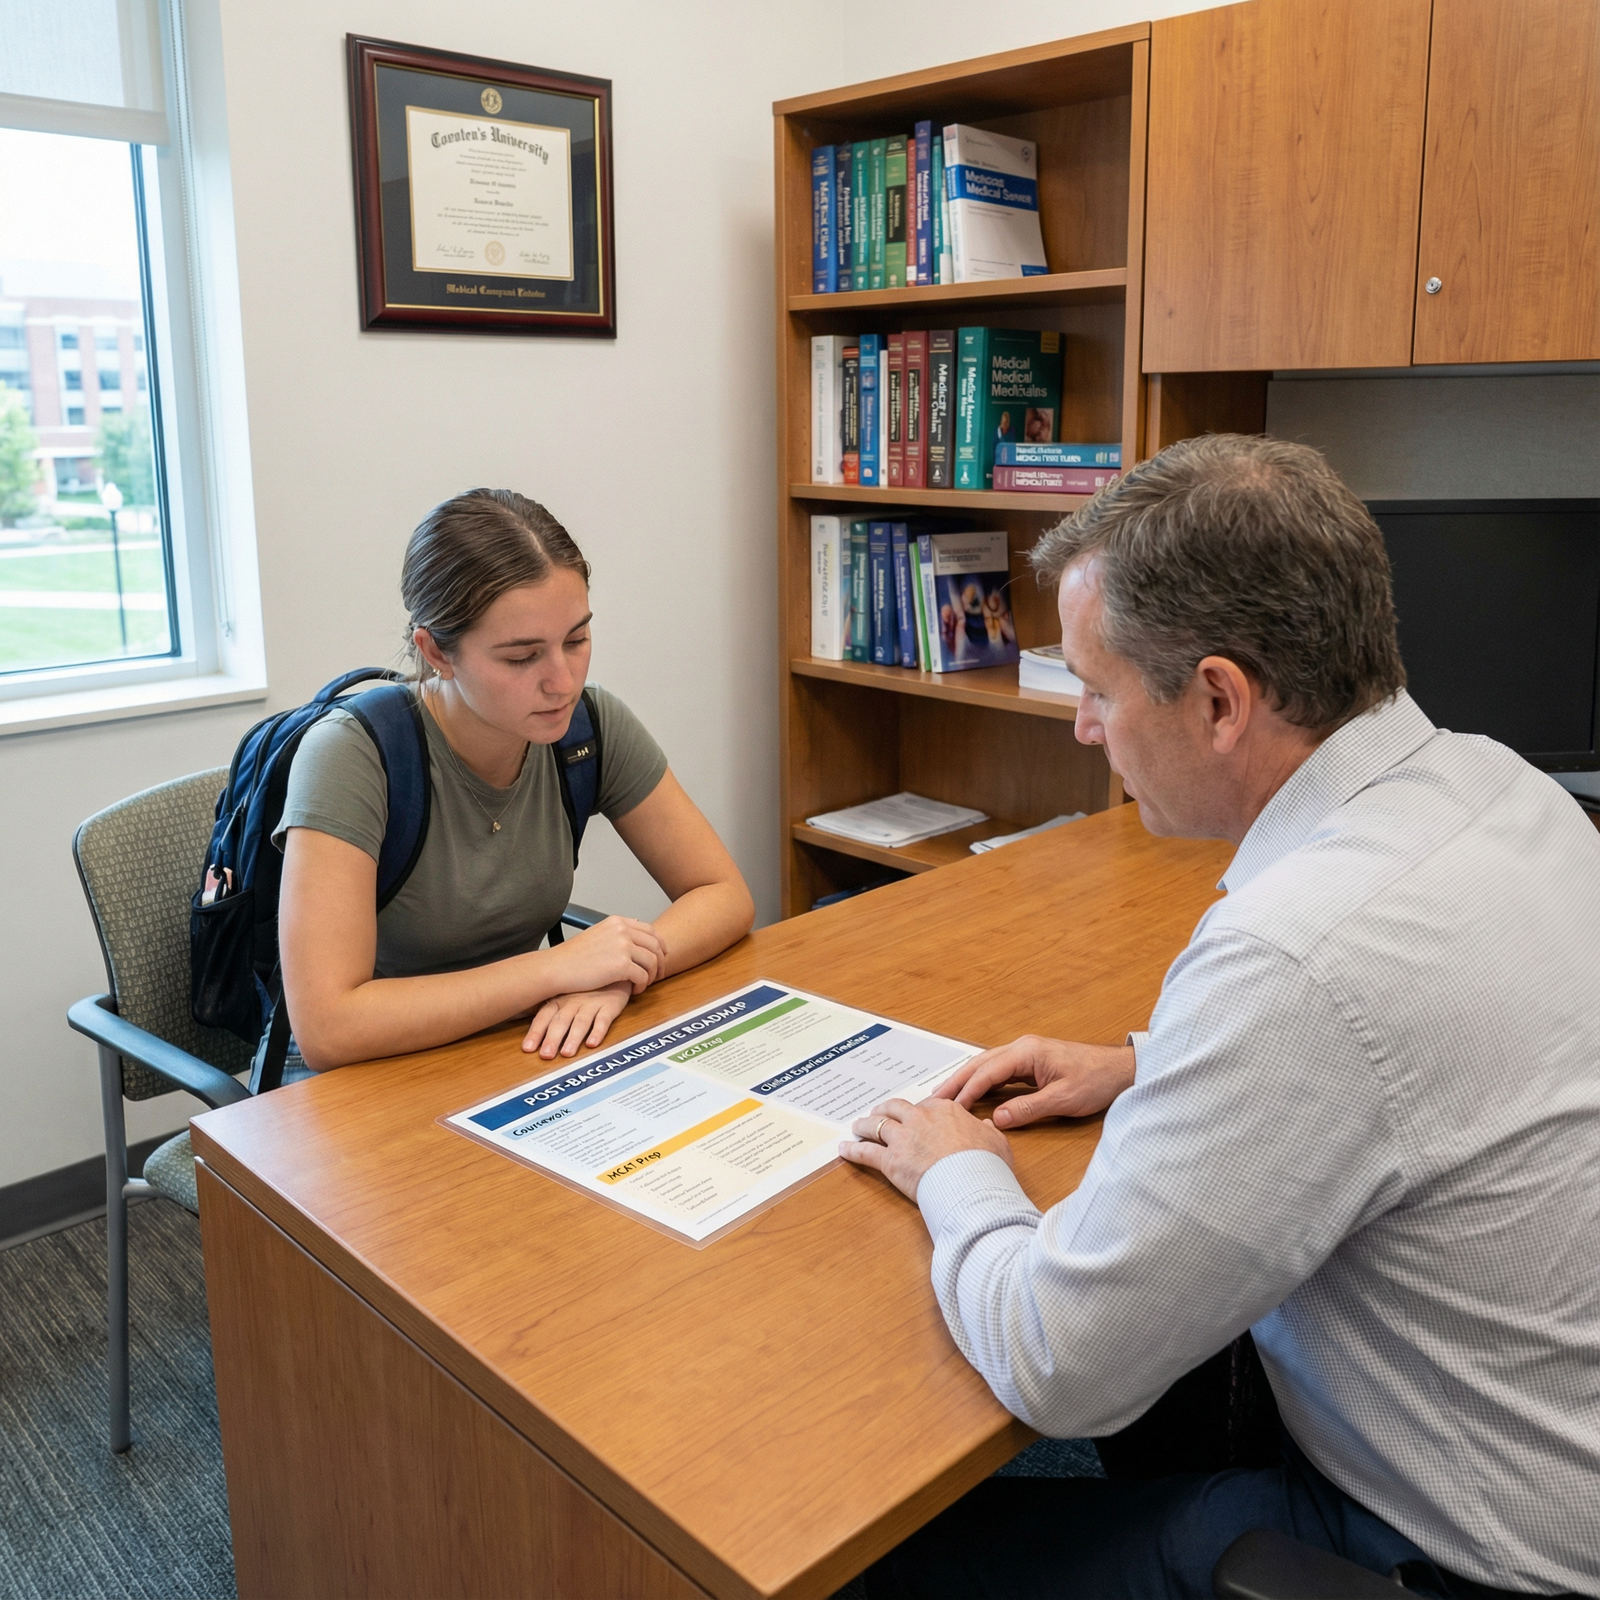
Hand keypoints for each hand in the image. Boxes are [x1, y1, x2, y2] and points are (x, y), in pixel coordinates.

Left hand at [522, 981, 630, 1058]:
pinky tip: (592, 1043)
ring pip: (580, 1022)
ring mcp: (591, 1004)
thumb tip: (513, 1018)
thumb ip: (544, 1012)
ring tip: (567, 1053)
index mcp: (559, 1000)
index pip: (544, 1017)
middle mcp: (573, 1002)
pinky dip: (598, 1031)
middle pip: (561, 1021)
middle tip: (546, 1055)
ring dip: (573, 1038)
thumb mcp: (562, 995)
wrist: (611, 971)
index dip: (535, 1032)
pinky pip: (604, 1019)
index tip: (528, 1048)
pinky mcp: (609, 1006)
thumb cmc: (584, 988)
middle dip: (552, 1038)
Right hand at [548, 916, 664, 996]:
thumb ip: (616, 935)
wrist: (557, 967)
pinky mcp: (622, 964)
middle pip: (655, 945)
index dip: (659, 945)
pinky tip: (634, 990)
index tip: (661, 957)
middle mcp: (622, 930)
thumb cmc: (572, 957)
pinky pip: (643, 976)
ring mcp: (623, 946)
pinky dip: (642, 986)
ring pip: (652, 961)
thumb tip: (634, 940)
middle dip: (660, 962)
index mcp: (617, 922)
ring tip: (642, 985)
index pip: (650, 930)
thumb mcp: (597, 935)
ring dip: (651, 976)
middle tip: (658, 975)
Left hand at [839, 1097, 1012, 1201]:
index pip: (926, 1105)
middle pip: (896, 1108)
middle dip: (885, 1109)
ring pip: (876, 1125)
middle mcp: (920, 1119)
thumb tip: (984, 1126)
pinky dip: (853, 1150)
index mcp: (945, 1110)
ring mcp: (903, 1139)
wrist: (972, 1183)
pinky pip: (866, 1152)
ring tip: (858, 1125)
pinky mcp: (891, 1161)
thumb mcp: (996, 1142)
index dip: (917, 1111)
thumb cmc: (987, 1164)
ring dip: (865, 1125)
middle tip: (879, 1112)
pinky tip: (845, 1149)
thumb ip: (986, 1131)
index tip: (914, 1114)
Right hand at [933, 1036, 1134, 1127]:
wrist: (1120, 1070)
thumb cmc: (1097, 1079)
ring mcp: (1026, 1053)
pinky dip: (982, 1080)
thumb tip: (997, 1118)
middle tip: (934, 1098)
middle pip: (980, 1063)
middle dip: (956, 1081)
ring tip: (947, 1095)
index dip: (968, 1090)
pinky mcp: (1032, 1062)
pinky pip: (999, 1070)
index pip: (988, 1072)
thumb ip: (1028, 1108)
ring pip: (987, 1065)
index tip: (951, 1107)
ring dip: (967, 1079)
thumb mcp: (1063, 1099)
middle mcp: (1023, 1048)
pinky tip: (973, 1092)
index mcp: (1028, 1052)